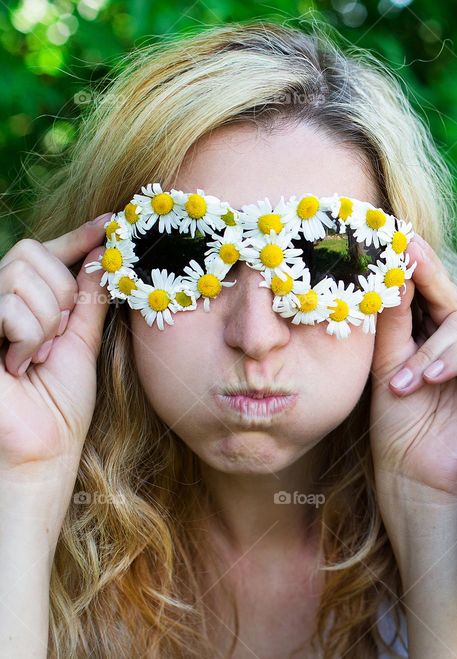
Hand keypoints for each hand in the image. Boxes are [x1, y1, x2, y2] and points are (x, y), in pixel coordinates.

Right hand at [0, 215, 108, 482]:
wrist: (43, 448)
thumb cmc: (60, 402)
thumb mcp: (81, 339)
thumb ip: (86, 296)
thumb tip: (102, 251)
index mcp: (23, 302)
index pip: (46, 252)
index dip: (77, 235)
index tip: (113, 220)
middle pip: (31, 253)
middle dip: (60, 295)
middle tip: (57, 337)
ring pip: (19, 276)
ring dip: (45, 321)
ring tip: (37, 356)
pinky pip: (5, 305)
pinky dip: (27, 337)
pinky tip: (17, 366)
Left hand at [369, 235, 456, 502]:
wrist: (420, 483)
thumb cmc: (400, 433)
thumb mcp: (387, 370)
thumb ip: (393, 326)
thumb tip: (394, 273)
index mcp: (431, 342)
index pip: (423, 298)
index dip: (410, 270)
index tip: (392, 238)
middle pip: (447, 298)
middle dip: (426, 276)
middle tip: (405, 249)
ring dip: (429, 350)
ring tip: (402, 385)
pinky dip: (454, 359)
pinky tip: (429, 380)